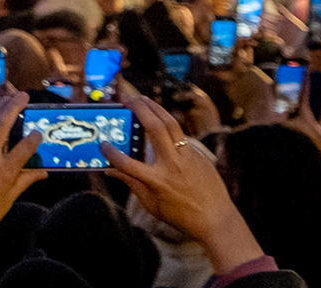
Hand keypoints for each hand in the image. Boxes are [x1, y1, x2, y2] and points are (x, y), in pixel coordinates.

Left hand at [0, 94, 45, 266]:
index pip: (25, 149)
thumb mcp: (10, 198)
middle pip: (2, 127)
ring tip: (6, 99)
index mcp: (5, 173)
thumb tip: (44, 171)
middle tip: (23, 95)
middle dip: (14, 107)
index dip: (34, 138)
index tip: (38, 131)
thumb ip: (26, 180)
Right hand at [105, 91, 262, 272]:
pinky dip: (168, 127)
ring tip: (143, 99)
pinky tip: (159, 122)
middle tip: (127, 100)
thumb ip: (132, 184)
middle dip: (139, 110)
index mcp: (156, 181)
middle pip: (154, 128)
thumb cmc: (182, 217)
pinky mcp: (199, 156)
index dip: (111, 153)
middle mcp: (172, 165)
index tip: (103, 144)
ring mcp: (188, 158)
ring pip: (171, 124)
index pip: (126, 163)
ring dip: (155, 108)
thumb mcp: (152, 205)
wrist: (217, 220)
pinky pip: (181, 137)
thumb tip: (111, 171)